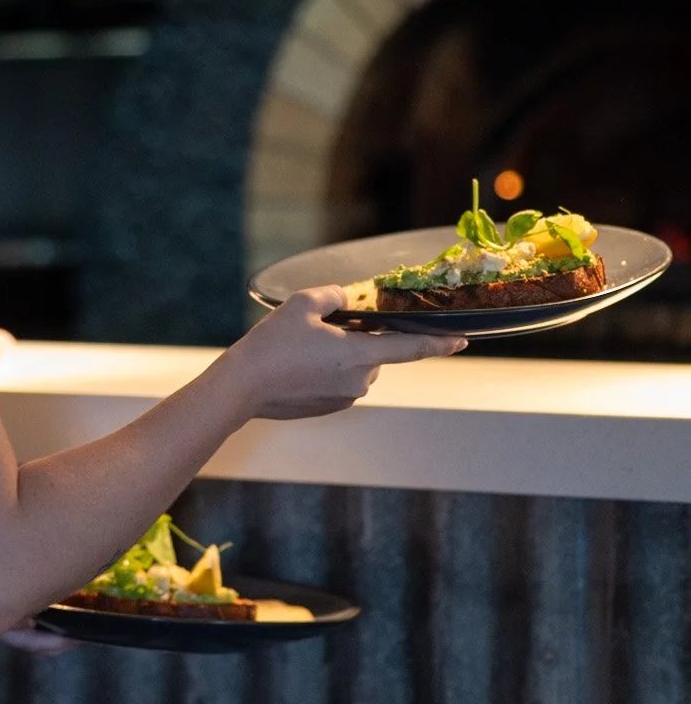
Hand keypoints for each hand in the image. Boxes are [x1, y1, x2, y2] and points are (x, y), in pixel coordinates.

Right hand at [228, 285, 463, 420]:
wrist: (242, 388)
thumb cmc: (272, 344)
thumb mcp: (302, 305)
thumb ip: (334, 295)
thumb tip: (347, 299)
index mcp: (359, 355)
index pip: (411, 348)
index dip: (439, 343)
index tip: (463, 340)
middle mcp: (360, 381)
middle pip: (375, 352)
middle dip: (359, 337)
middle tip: (323, 327)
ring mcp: (345, 397)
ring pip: (357, 366)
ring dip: (341, 354)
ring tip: (303, 347)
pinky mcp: (329, 408)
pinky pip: (340, 381)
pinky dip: (327, 370)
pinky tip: (298, 364)